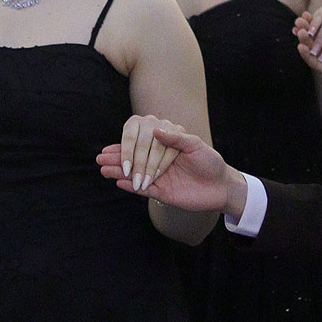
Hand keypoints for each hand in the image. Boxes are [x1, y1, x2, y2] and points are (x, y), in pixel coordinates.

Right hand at [97, 118, 241, 215]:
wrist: (222, 185)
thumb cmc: (210, 161)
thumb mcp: (195, 145)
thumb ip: (175, 137)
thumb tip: (154, 128)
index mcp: (165, 146)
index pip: (141, 145)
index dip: (126, 147)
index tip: (111, 147)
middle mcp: (158, 161)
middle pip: (134, 159)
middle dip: (116, 159)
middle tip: (100, 158)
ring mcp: (159, 177)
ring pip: (135, 175)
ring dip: (118, 172)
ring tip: (102, 170)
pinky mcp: (162, 192)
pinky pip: (143, 190)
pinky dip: (130, 186)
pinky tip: (118, 182)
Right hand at [294, 4, 321, 86]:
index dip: (315, 20)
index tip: (306, 15)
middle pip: (316, 35)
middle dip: (306, 28)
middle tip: (298, 22)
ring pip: (312, 48)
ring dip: (304, 40)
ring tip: (300, 32)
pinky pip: (315, 64)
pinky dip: (306, 56)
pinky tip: (301, 47)